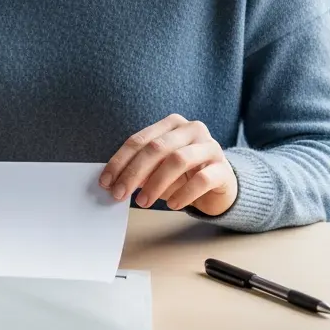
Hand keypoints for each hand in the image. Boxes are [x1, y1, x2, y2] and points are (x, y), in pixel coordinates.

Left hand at [100, 114, 236, 215]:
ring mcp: (210, 147)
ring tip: (143, 203)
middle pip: (156, 148)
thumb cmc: (184, 174)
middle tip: (120, 195)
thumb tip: (114, 182)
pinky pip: (201, 179)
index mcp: (171, 124)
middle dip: (134, 173)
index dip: (120, 161)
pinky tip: (172, 205)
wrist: (220, 185)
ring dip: (156, 184)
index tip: (106, 182)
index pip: (139, 140)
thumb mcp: (158, 169)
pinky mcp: (223, 168)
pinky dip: (183, 194)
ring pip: (178, 160)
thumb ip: (140, 170)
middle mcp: (192, 130)